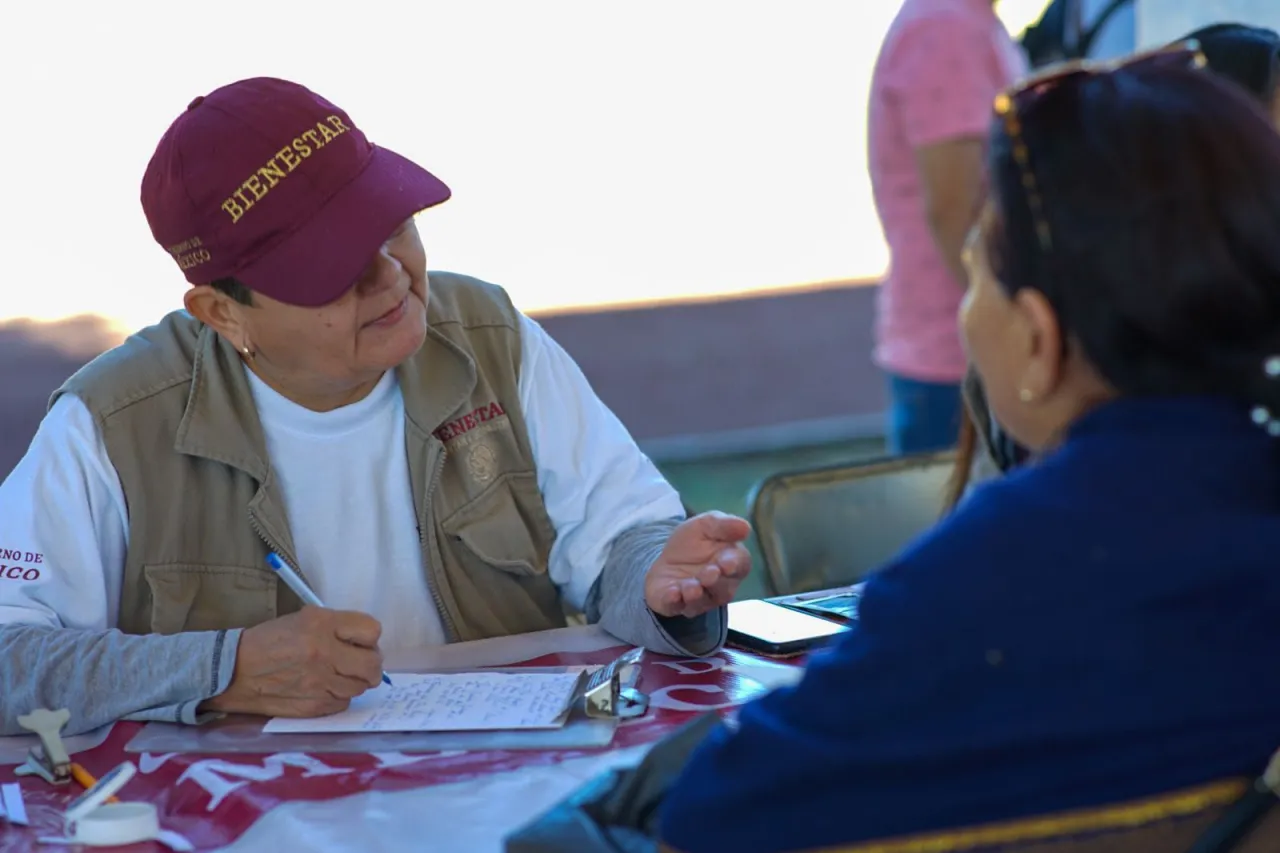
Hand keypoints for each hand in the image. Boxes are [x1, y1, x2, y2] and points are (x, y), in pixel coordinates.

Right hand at [203, 606, 384, 718]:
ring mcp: (319, 682)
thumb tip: (366, 642)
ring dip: (354, 681)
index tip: (361, 641)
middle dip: (371, 664)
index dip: (369, 637)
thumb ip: (337, 626)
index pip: (372, 630)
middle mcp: (324, 653)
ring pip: (360, 687)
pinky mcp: (313, 707)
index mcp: (322, 624)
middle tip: (360, 663)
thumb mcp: (304, 618)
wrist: (234, 671)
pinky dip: (338, 697)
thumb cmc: (270, 641)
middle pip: (373, 664)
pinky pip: (342, 703)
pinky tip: (322, 688)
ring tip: (336, 675)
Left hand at [645, 511, 751, 618]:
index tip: (727, 562)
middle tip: (709, 573)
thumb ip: (724, 525)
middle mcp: (719, 586)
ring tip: (691, 587)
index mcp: (732, 563)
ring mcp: (698, 599)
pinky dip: (674, 601)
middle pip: (723, 589)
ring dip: (696, 594)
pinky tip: (672, 594)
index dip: (734, 565)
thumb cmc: (693, 542)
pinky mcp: (675, 605)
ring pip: (702, 601)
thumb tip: (745, 527)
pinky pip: (676, 606)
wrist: (664, 558)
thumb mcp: (705, 525)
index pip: (740, 566)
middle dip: (715, 581)